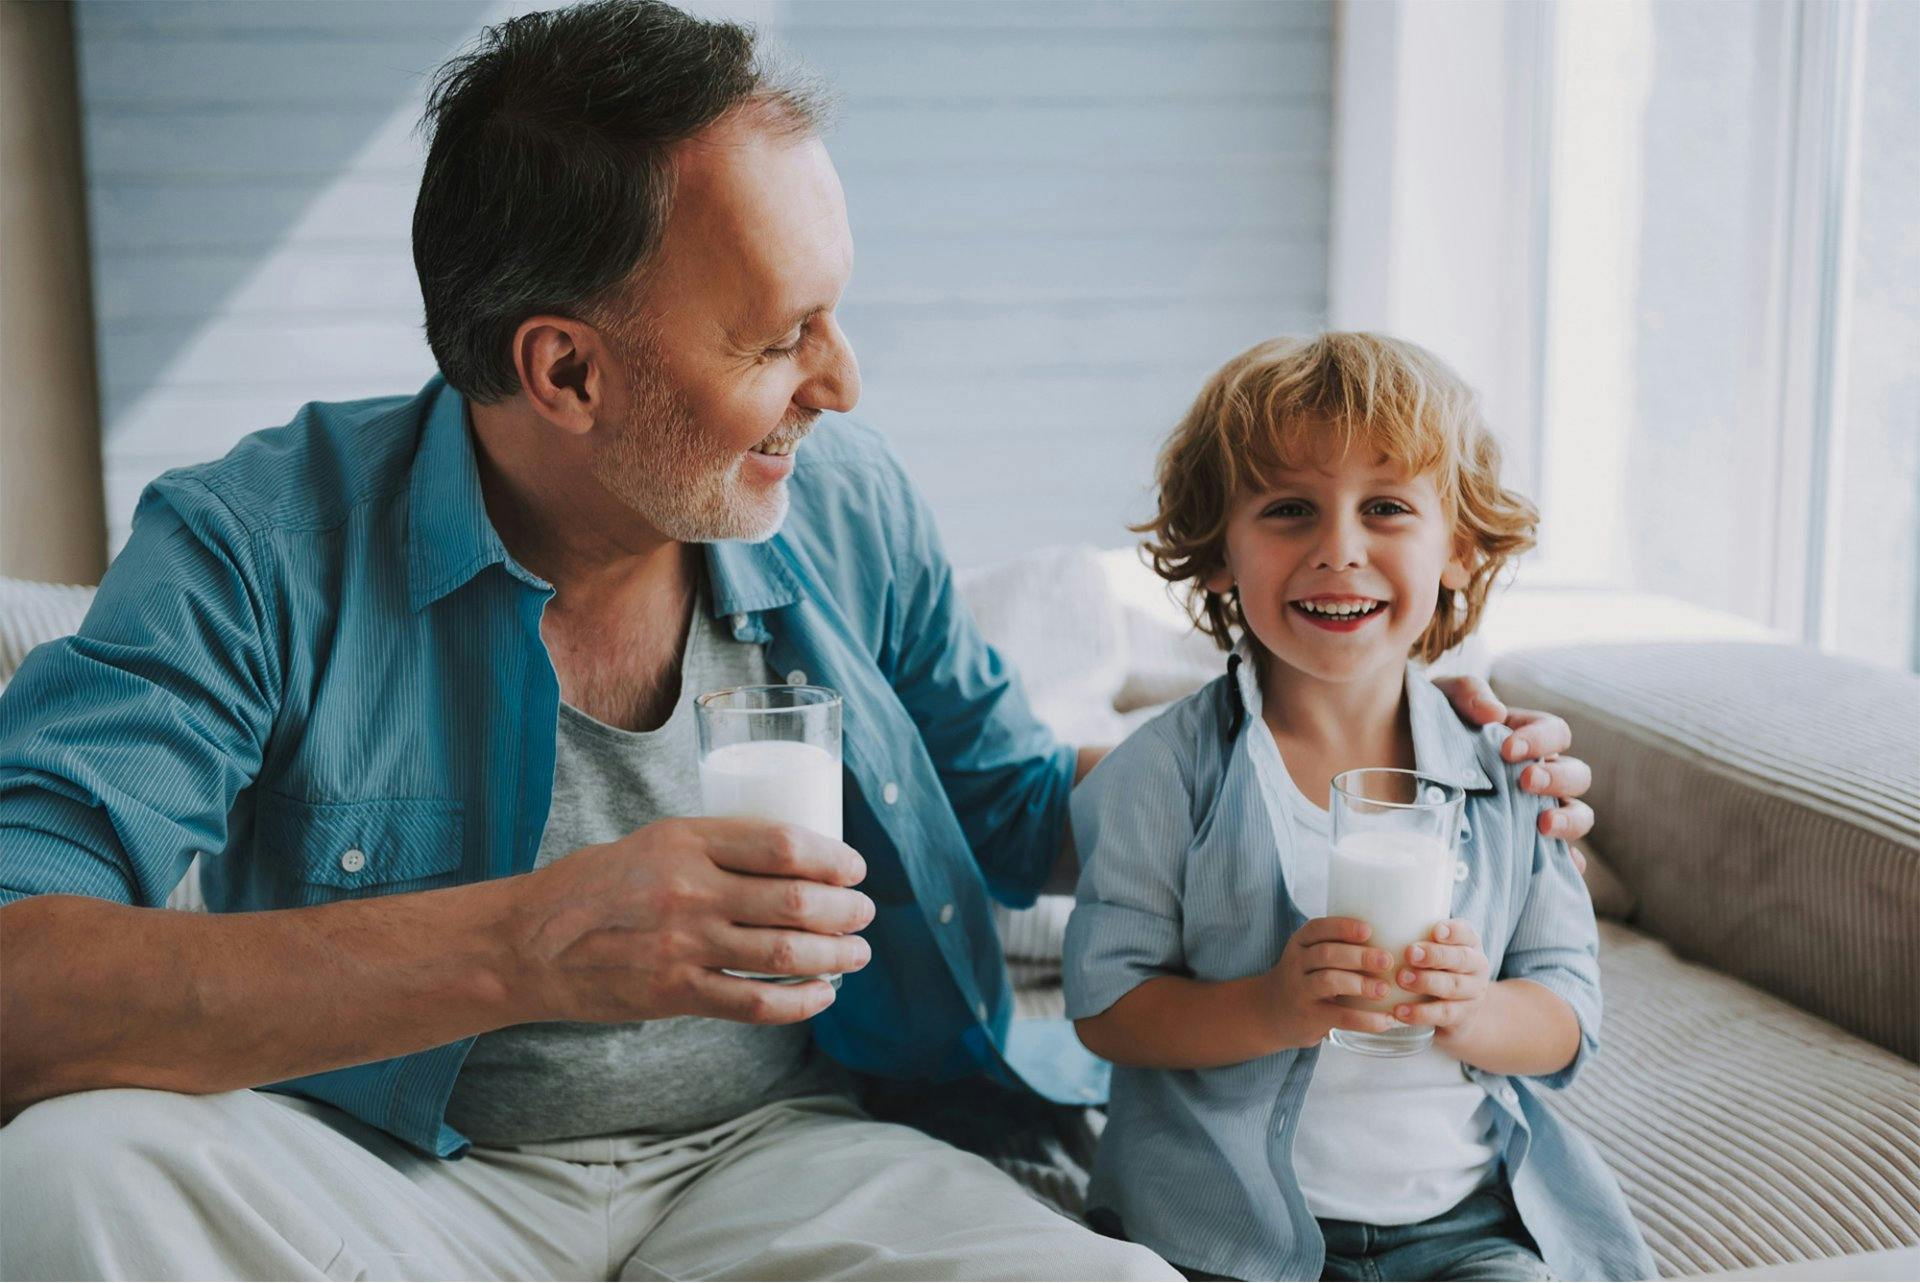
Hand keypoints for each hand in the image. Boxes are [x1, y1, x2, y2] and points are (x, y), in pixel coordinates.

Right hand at [509, 817, 874, 1026]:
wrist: (530, 942)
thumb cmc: (600, 885)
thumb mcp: (656, 842)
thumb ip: (716, 849)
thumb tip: (794, 860)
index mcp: (687, 839)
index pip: (783, 844)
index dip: (833, 859)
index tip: (854, 869)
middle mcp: (689, 889)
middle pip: (795, 901)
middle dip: (846, 910)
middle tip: (864, 913)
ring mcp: (683, 944)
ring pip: (784, 953)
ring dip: (835, 956)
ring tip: (857, 953)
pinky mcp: (674, 993)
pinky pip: (754, 1002)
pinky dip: (800, 1001)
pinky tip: (822, 995)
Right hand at [1265, 916, 1401, 1048]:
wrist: (1270, 1012)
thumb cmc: (1305, 978)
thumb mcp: (1309, 956)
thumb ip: (1338, 946)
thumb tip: (1392, 938)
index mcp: (1300, 943)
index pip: (1318, 929)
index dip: (1343, 927)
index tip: (1368, 930)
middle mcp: (1296, 964)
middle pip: (1326, 954)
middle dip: (1358, 956)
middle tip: (1387, 960)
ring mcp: (1301, 991)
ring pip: (1329, 982)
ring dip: (1360, 984)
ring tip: (1384, 990)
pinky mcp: (1309, 1017)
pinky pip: (1339, 1016)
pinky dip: (1364, 1019)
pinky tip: (1385, 1021)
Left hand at [1394, 919, 1491, 1036]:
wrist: (1460, 1010)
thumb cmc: (1438, 969)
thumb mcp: (1435, 949)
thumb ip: (1416, 934)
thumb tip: (1379, 917)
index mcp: (1469, 944)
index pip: (1466, 933)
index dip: (1453, 931)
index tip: (1435, 930)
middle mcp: (1476, 967)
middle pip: (1461, 959)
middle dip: (1435, 955)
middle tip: (1410, 953)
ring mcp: (1472, 993)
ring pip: (1453, 987)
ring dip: (1426, 982)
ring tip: (1401, 978)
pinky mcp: (1462, 1017)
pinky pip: (1443, 1015)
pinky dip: (1421, 1013)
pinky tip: (1400, 1011)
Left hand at [1431, 675, 1594, 855]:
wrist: (1393, 771)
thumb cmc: (1427, 730)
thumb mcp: (1440, 700)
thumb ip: (1466, 693)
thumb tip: (1494, 711)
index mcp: (1526, 737)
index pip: (1556, 732)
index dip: (1541, 739)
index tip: (1508, 749)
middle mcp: (1539, 774)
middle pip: (1577, 775)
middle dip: (1557, 778)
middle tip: (1525, 781)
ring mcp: (1534, 811)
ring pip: (1578, 813)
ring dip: (1569, 819)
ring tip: (1542, 825)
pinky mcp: (1523, 846)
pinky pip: (1560, 859)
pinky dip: (1566, 864)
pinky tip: (1555, 867)